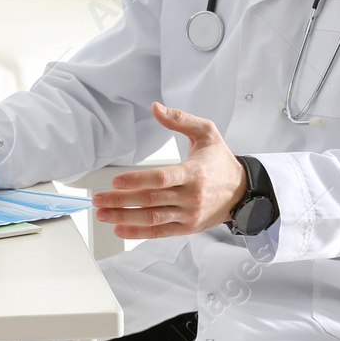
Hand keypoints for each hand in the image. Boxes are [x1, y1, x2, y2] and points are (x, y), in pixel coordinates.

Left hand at [91, 102, 247, 238]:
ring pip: (152, 218)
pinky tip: (120, 228)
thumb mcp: (206, 132)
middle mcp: (191, 196)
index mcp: (194, 172)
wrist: (241, 191)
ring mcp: (189, 214)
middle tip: (98, 198)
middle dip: (121, 200)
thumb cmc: (220, 160)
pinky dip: (139, 232)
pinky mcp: (187, 227)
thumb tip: (155, 108)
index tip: (116, 180)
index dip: (137, 180)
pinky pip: (160, 231)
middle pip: (151, 199)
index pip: (162, 178)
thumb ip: (180, 119)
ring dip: (124, 217)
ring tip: (103, 214)